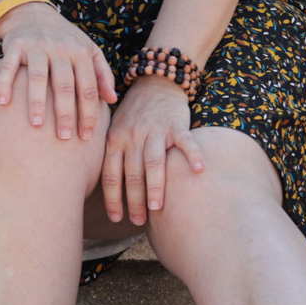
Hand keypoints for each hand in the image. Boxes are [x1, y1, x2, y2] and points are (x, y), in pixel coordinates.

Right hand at [0, 2, 117, 140]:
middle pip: (64, 85)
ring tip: (37, 125)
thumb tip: (112, 100)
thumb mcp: (88, 51)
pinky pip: (8, 67)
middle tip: (64, 137)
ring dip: (37, 101)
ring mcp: (36, 46)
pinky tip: (4, 103)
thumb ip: (102, 74)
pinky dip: (5, 84)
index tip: (86, 136)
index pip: (87, 87)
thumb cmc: (65, 40)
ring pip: (38, 77)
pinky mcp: (14, 45)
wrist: (33, 14)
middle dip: (65, 113)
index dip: (88, 113)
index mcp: (81, 52)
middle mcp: (60, 48)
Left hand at [101, 75, 203, 224]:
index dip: (112, 198)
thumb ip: (113, 157)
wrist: (154, 83)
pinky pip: (185, 141)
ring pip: (153, 162)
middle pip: (131, 173)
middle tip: (138, 221)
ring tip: (157, 207)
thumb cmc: (133, 116)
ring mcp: (154, 130)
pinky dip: (193, 154)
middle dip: (134, 200)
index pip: (110, 174)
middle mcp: (131, 136)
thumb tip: (107, 193)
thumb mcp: (115, 132)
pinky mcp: (176, 124)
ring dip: (155, 186)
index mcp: (113, 140)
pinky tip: (199, 170)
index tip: (115, 218)